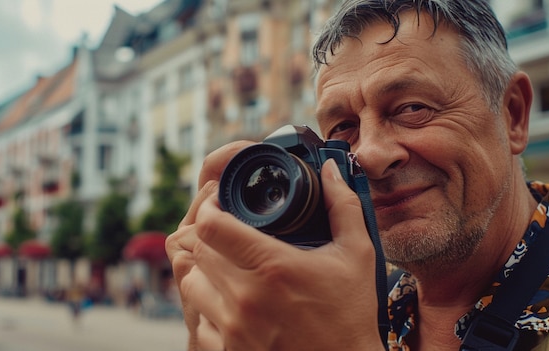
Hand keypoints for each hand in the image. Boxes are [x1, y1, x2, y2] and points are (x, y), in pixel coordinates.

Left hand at [183, 159, 383, 350]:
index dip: (210, 208)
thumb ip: (343, 206)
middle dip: (210, 237)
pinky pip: (198, 318)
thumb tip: (332, 170)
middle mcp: (245, 296)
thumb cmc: (351, 315)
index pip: (211, 226)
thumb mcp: (357, 255)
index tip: (219, 206)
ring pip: (191, 283)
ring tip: (227, 267)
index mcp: (272, 265)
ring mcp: (233, 326)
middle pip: (199, 250)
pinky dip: (208, 306)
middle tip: (229, 235)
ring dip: (204, 269)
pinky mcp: (228, 349)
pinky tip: (231, 303)